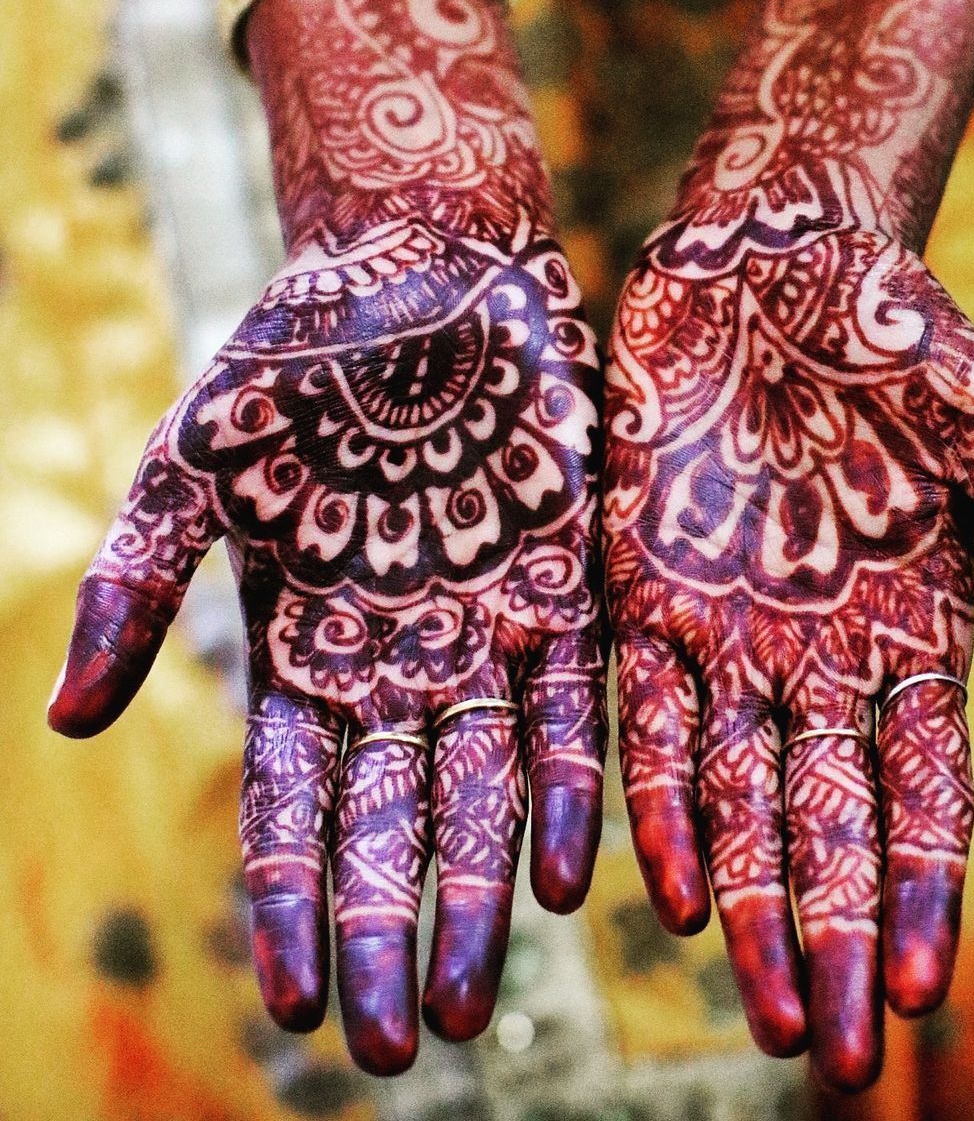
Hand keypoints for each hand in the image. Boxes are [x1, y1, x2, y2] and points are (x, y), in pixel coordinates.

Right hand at [49, 0, 606, 1075]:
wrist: (417, 270)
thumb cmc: (291, 363)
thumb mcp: (189, 469)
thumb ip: (131, 588)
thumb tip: (64, 721)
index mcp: (309, 644)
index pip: (296, 809)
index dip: (295, 906)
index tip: (296, 1004)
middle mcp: (403, 658)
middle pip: (397, 822)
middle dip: (393, 933)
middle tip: (394, 1048)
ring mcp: (487, 628)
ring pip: (485, 789)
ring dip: (477, 893)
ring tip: (475, 997)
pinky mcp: (565, 585)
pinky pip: (570, 704)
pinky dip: (563, 789)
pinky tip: (558, 874)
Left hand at [603, 205, 973, 1088]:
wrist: (770, 258)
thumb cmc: (896, 329)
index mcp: (914, 629)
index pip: (927, 792)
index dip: (925, 889)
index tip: (920, 990)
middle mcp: (820, 655)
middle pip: (832, 824)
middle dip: (836, 935)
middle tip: (837, 1054)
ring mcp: (731, 632)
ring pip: (740, 798)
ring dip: (753, 903)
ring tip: (764, 1006)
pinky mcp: (646, 591)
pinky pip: (649, 718)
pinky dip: (662, 800)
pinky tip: (673, 885)